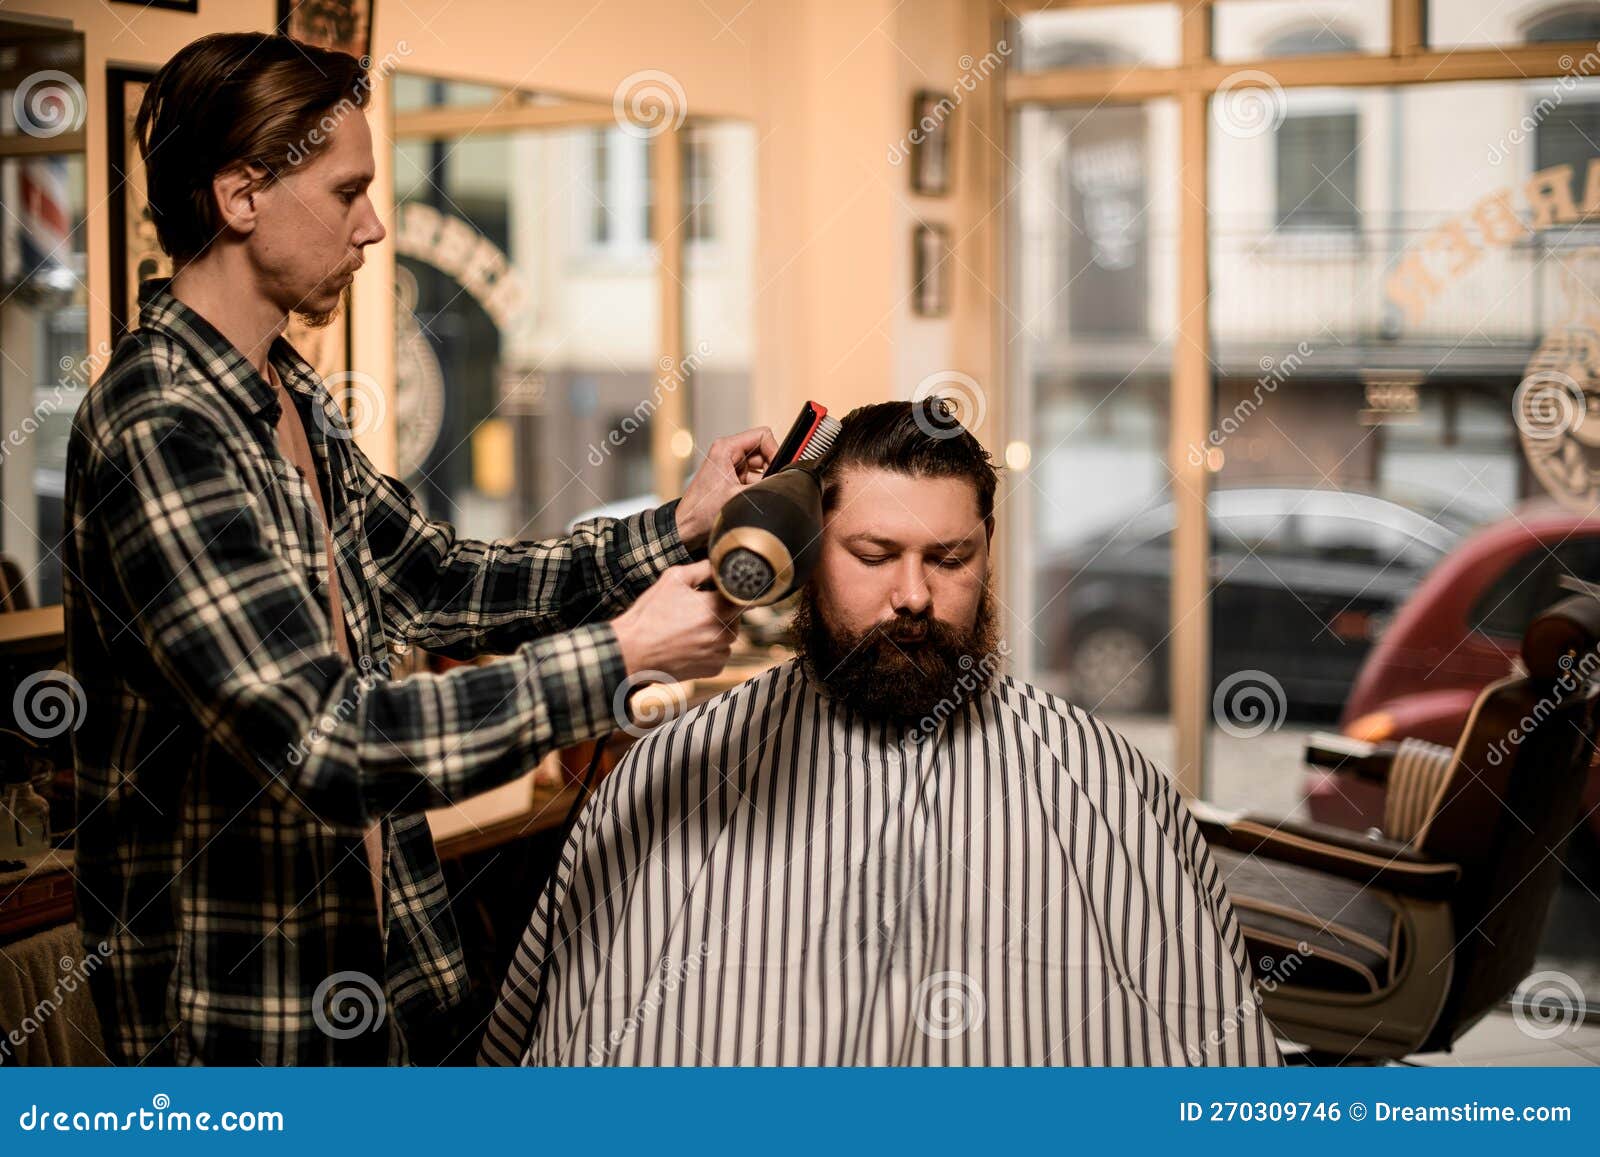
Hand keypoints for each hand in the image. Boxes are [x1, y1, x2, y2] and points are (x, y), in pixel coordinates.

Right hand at [611, 560, 740, 682]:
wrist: (632, 651)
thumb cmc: (650, 615)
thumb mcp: (673, 579)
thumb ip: (703, 568)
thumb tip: (720, 564)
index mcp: (717, 608)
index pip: (741, 594)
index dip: (729, 590)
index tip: (717, 590)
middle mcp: (723, 633)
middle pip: (735, 615)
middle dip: (720, 610)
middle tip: (695, 610)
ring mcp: (720, 653)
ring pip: (728, 634)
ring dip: (715, 629)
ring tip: (688, 628)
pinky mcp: (714, 669)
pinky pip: (720, 652)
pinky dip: (710, 647)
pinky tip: (689, 643)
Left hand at [674, 426, 778, 549]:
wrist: (688, 527)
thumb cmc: (702, 511)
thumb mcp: (739, 496)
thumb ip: (765, 485)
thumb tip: (785, 479)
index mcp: (726, 448)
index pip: (762, 436)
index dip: (775, 451)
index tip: (779, 469)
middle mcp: (729, 453)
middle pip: (764, 451)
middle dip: (770, 469)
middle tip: (769, 486)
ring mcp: (731, 465)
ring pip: (762, 466)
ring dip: (764, 481)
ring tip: (755, 496)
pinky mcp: (733, 478)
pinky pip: (755, 478)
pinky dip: (758, 488)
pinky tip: (752, 500)